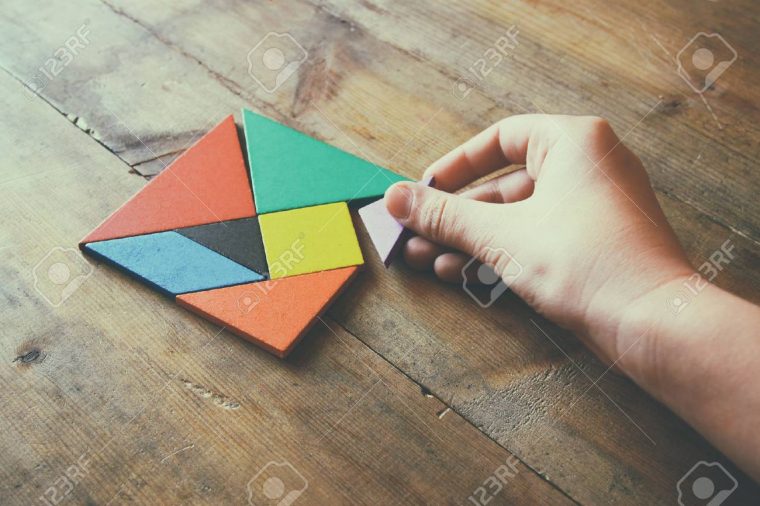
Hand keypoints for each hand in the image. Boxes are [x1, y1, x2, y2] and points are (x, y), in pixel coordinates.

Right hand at [385, 114, 693, 367]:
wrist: (652, 322)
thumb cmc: (583, 262)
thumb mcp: (501, 234)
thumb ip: (445, 215)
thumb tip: (393, 197)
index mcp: (573, 142)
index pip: (500, 138)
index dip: (454, 166)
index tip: (423, 190)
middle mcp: (586, 167)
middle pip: (502, 183)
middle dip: (454, 215)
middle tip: (414, 233)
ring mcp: (591, 208)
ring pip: (515, 216)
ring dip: (469, 238)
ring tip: (424, 259)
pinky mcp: (591, 245)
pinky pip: (534, 238)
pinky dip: (499, 252)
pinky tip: (459, 272)